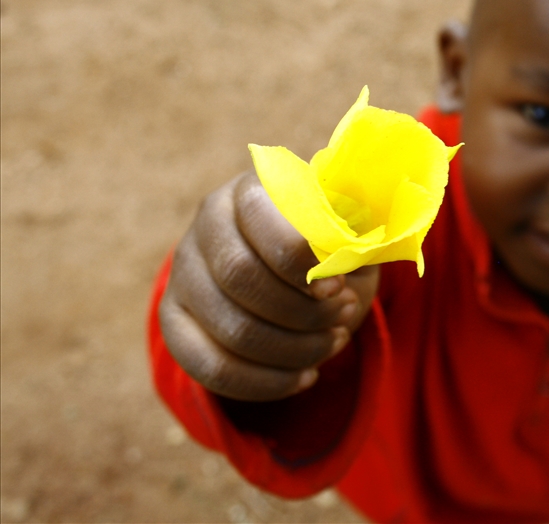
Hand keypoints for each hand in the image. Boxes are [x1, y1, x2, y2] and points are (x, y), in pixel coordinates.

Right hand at [158, 171, 378, 400]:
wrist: (299, 266)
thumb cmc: (333, 242)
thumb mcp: (352, 229)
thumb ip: (349, 236)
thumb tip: (342, 259)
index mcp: (251, 188)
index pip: (260, 219)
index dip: (300, 260)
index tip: (338, 287)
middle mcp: (207, 224)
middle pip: (241, 278)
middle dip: (304, 311)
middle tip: (345, 315)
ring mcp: (184, 272)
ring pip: (231, 330)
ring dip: (296, 349)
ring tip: (335, 341)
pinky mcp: (175, 319)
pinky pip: (210, 368)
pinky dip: (267, 382)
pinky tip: (306, 376)